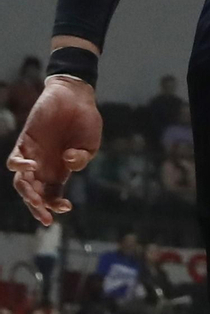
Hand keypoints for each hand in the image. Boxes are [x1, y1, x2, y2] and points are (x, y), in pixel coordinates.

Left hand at [8, 73, 101, 225]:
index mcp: (60, 170)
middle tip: (45, 217)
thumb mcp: (91, 143)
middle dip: (38, 208)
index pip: (52, 195)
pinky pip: (14, 161)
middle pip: (34, 194)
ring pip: (21, 183)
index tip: (66, 207)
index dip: (55, 206)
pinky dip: (19, 168)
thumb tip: (68, 163)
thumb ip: (82, 158)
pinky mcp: (24, 142)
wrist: (75, 96)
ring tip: (36, 199)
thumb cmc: (86, 120)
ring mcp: (33, 155)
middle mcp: (44, 167)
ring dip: (27, 194)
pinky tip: (32, 167)